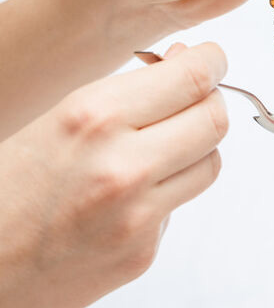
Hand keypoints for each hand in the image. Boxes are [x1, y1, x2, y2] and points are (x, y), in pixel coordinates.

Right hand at [0, 43, 227, 307]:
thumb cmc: (9, 189)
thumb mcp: (59, 117)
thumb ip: (128, 91)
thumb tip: (184, 61)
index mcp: (94, 117)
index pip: (192, 78)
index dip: (212, 63)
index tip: (211, 60)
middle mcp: (121, 165)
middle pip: (215, 120)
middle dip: (211, 103)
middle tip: (195, 101)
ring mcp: (137, 214)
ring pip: (210, 163)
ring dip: (196, 149)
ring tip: (159, 149)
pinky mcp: (143, 251)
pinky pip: (180, 205)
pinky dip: (167, 192)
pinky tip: (130, 195)